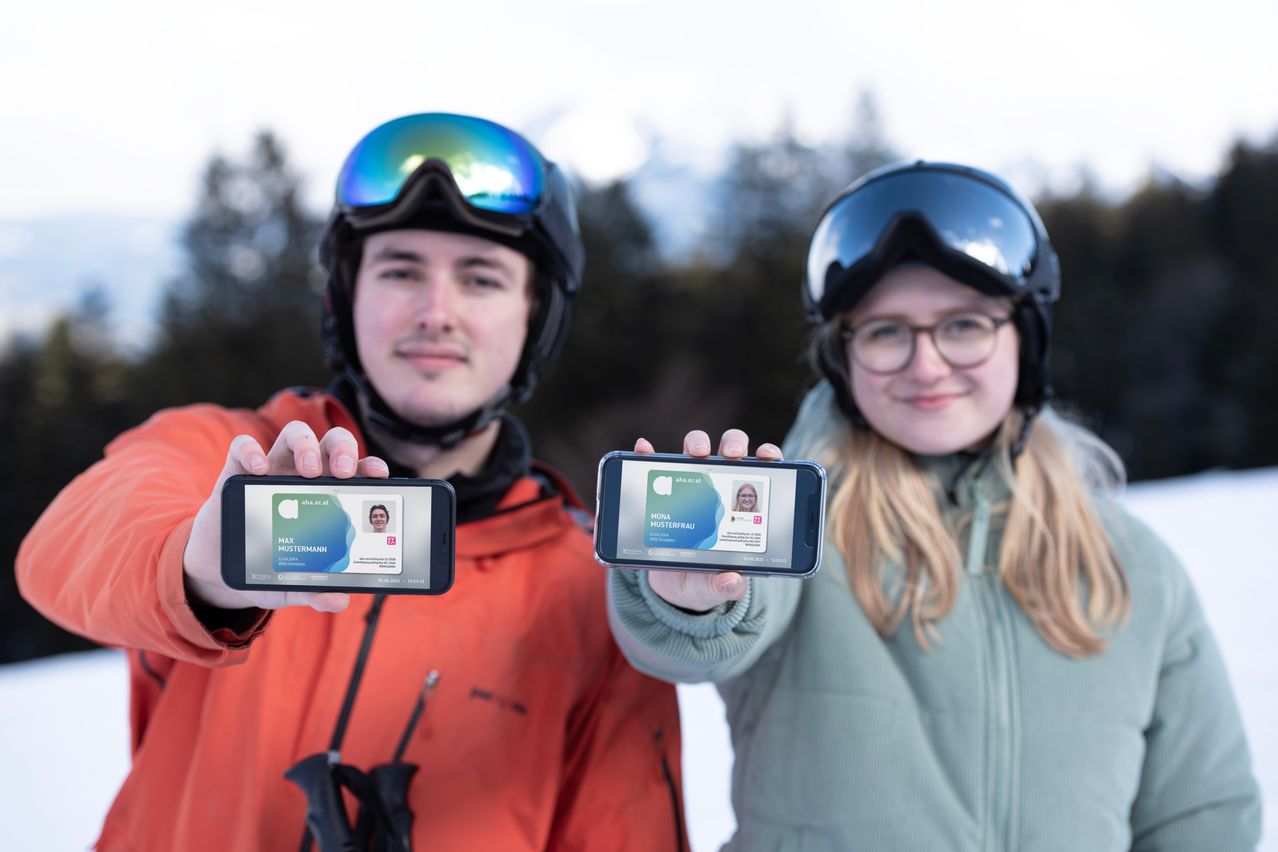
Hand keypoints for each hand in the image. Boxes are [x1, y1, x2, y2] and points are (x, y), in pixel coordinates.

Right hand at [183, 421, 390, 612]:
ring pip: (295, 434)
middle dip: (343, 450)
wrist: (221, 570)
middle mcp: (305, 475)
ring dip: (306, 445)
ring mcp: (272, 470)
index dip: (370, 466)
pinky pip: (242, 446)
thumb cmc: (269, 567)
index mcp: (329, 496)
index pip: (356, 470)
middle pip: (331, 443)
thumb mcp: (294, 583)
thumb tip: (339, 600)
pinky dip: (252, 450)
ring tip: (309, 471)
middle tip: (343, 474)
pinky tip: (259, 468)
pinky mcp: (236, 473)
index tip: (379, 475)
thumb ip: (316, 590)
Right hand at [638, 428, 782, 612]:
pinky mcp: (661, 489)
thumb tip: (732, 582)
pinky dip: (647, 453)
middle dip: (734, 444)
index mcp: (741, 507)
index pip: (762, 472)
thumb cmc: (703, 581)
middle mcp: (718, 488)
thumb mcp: (715, 586)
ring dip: (697, 442)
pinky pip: (653, 464)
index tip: (769, 456)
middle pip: (730, 451)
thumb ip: (725, 586)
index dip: (769, 457)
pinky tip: (643, 450)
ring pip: (696, 449)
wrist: (671, 587)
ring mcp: (689, 485)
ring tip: (696, 452)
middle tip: (732, 455)